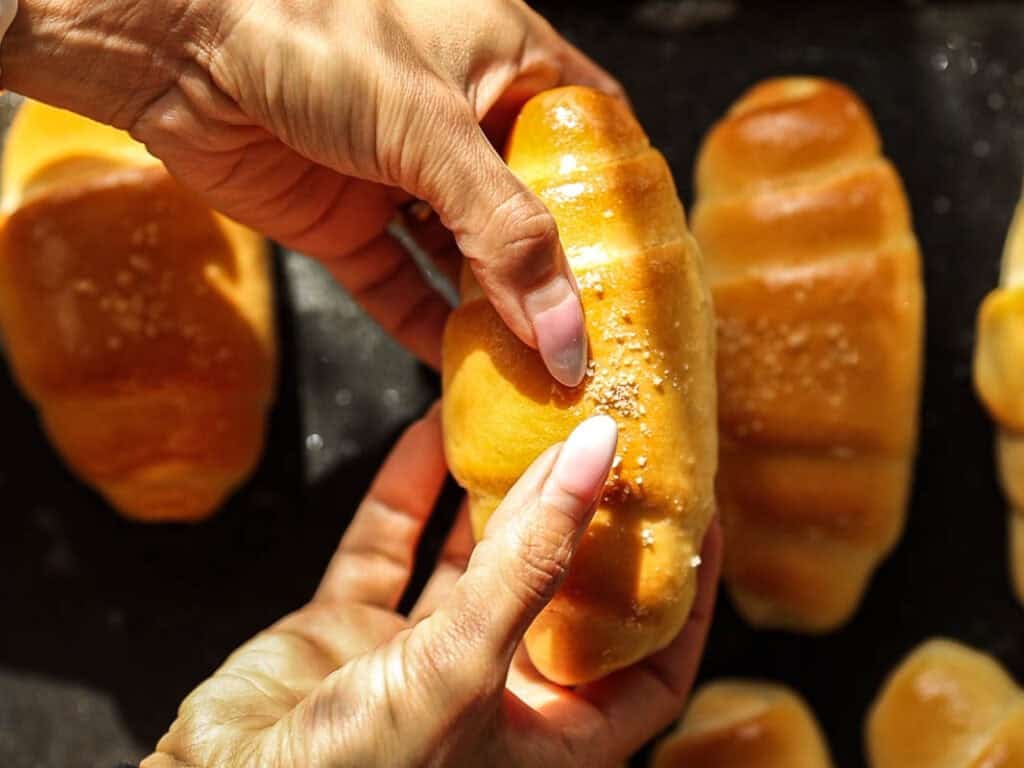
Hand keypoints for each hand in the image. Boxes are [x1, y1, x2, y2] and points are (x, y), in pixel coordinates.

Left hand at [5, 0, 623, 385]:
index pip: (585, 139)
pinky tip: (458, 370)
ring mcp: (401, 179)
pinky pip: (399, 286)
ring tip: (533, 372)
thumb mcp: (431, 128)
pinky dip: (425, 328)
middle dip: (556, 279)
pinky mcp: (347, 223)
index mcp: (505, 63)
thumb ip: (506, 232)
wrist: (174, 44)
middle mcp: (459, 125)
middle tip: (589, 343)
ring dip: (494, 314)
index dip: (616, 202)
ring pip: (466, 260)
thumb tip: (564, 332)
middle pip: (529, 215)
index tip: (640, 269)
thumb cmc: (312, 32)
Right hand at [142, 407, 721, 766]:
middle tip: (614, 443)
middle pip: (562, 594)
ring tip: (528, 420)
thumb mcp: (462, 666)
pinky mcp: (351, 631)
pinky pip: (388, 545)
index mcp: (547, 738)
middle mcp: (491, 695)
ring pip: (474, 558)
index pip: (650, 665)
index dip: (682, 596)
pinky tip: (429, 430)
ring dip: (495, 492)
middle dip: (586, 521)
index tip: (700, 521)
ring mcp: (419, 659)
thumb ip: (528, 560)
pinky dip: (408, 488)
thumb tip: (594, 457)